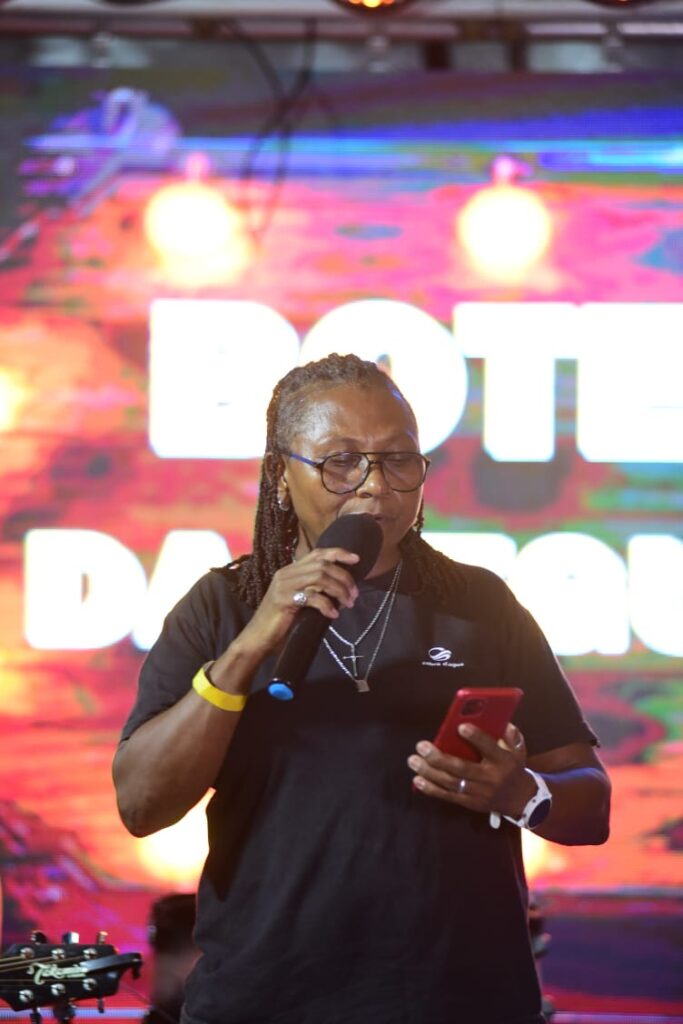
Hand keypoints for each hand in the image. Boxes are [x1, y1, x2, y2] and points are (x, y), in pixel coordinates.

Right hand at [238, 546, 360, 655]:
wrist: (257, 638)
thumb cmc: (280, 623)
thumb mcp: (299, 601)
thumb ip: (314, 590)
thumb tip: (341, 589)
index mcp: (290, 571)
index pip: (317, 554)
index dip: (338, 553)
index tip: (356, 559)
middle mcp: (286, 573)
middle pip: (323, 565)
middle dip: (344, 577)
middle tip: (354, 594)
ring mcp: (284, 585)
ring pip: (320, 577)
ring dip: (339, 589)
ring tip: (348, 603)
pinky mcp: (283, 599)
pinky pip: (312, 597)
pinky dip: (327, 605)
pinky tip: (333, 615)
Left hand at [407, 723, 534, 817]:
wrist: (520, 799)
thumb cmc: (513, 766)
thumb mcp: (518, 749)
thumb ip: (509, 734)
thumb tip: (498, 720)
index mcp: (503, 761)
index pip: (490, 748)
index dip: (476, 738)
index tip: (460, 726)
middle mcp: (490, 778)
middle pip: (462, 768)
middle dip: (439, 757)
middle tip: (421, 746)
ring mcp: (479, 793)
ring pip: (451, 783)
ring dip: (429, 772)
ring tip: (413, 760)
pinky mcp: (470, 802)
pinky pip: (448, 796)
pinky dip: (431, 789)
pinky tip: (417, 780)